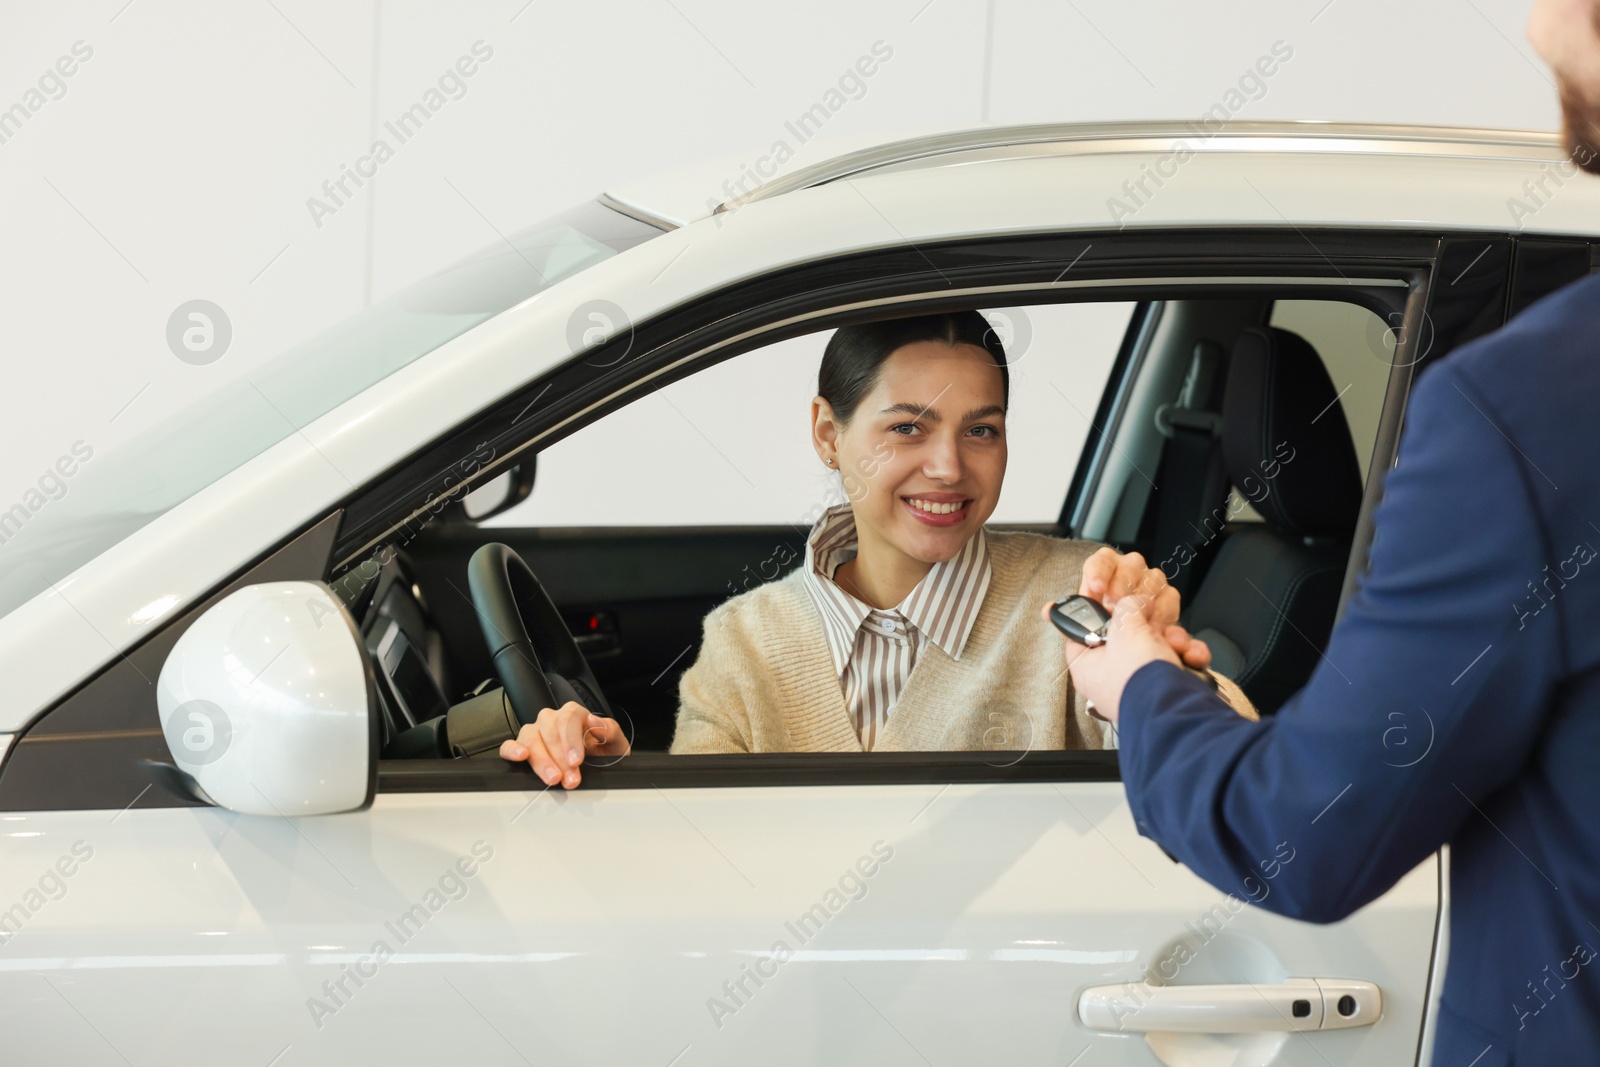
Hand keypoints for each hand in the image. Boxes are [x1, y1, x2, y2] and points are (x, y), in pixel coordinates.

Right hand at [498, 700, 629, 788]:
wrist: (598, 766)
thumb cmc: (604, 753)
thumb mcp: (615, 743)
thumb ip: (609, 730)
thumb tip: (596, 723)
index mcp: (574, 714)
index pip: (569, 718)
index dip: (571, 740)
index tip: (576, 761)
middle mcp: (552, 719)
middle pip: (549, 730)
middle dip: (560, 757)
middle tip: (570, 778)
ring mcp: (535, 732)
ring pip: (530, 737)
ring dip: (541, 759)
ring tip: (552, 777)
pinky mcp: (522, 747)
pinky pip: (509, 745)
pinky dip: (512, 750)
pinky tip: (521, 757)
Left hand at [1060, 593, 1183, 722]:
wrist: (1176, 709)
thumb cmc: (1138, 677)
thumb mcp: (1125, 627)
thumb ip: (1126, 605)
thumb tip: (1135, 601)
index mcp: (1088, 665)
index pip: (1082, 632)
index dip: (1095, 613)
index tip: (1110, 600)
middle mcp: (1112, 676)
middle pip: (1127, 634)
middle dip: (1149, 626)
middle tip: (1152, 625)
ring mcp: (1141, 682)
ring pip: (1157, 644)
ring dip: (1174, 639)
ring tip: (1176, 645)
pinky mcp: (1167, 686)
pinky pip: (1178, 660)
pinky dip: (1188, 655)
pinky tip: (1190, 657)